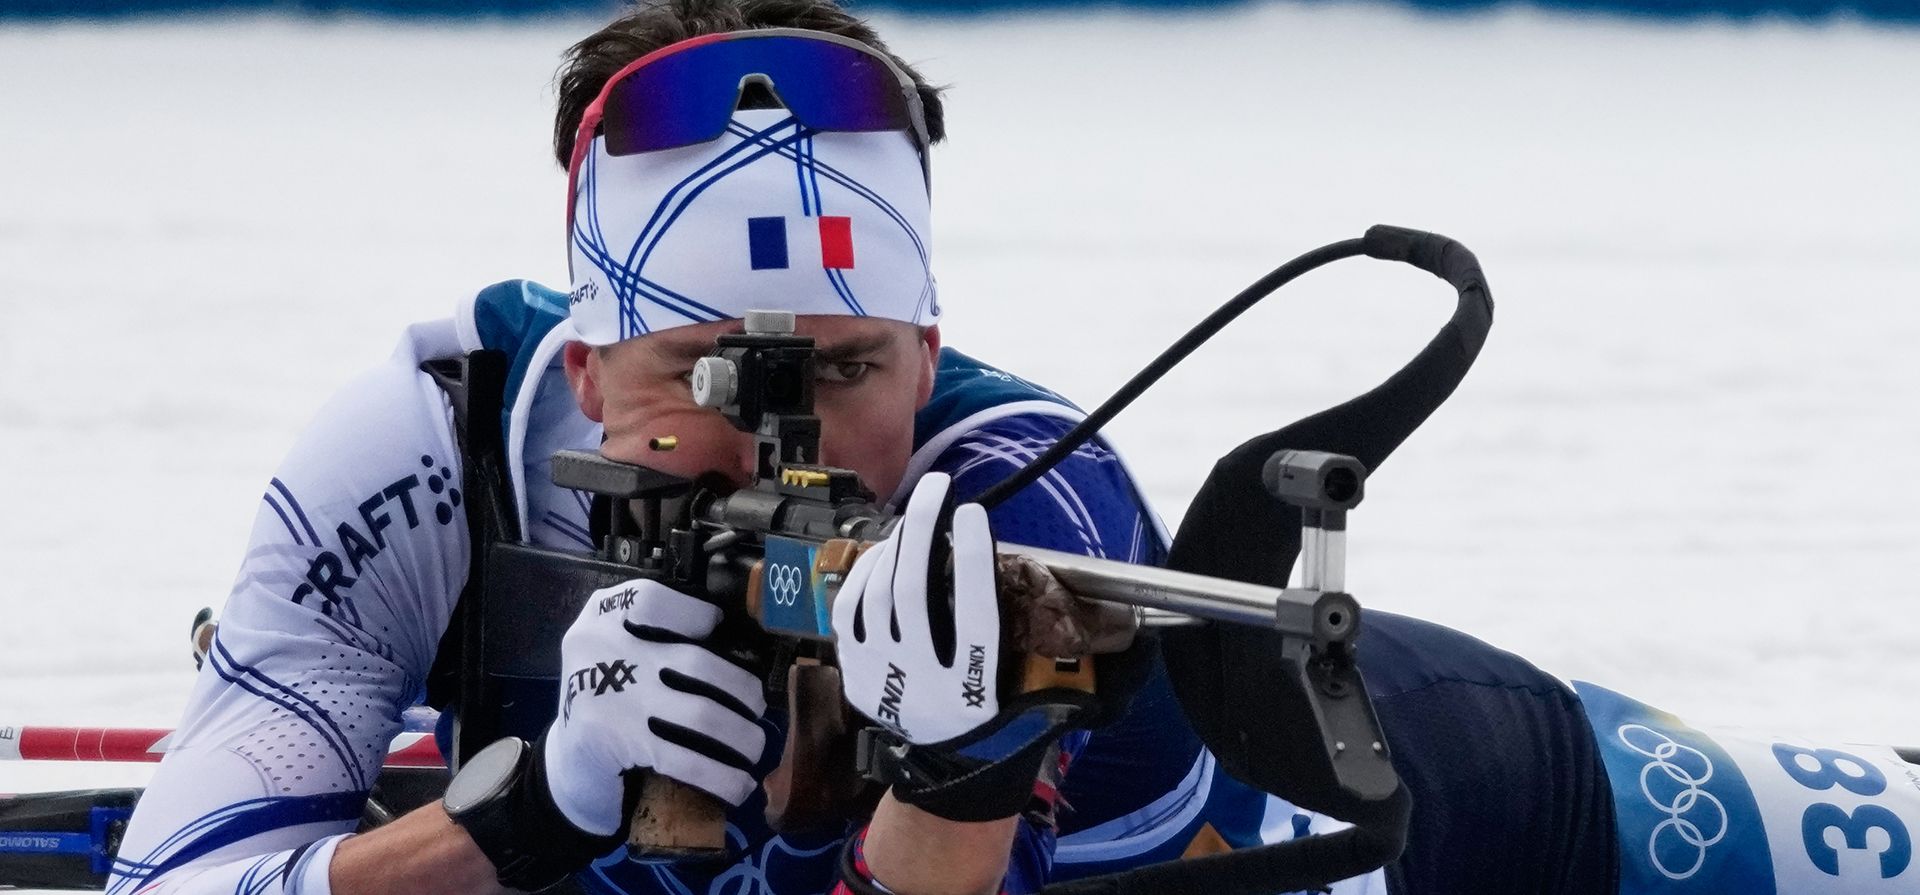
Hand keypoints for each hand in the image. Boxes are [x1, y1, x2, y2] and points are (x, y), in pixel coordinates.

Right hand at [544, 578, 767, 835]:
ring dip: (741, 736)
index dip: (696, 615)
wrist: (569, 766)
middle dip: (742, 690)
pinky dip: (722, 775)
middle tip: (758, 707)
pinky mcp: (613, 743)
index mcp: (600, 618)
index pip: (653, 600)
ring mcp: (605, 696)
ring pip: (701, 714)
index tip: (721, 629)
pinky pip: (685, 759)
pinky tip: (740, 784)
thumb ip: (658, 636)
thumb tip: (737, 640)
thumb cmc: (611, 702)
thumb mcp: (620, 655)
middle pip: (696, 662)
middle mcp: (598, 648)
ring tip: (754, 746)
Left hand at [833, 472, 1001, 745]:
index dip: (973, 559)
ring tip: (913, 520)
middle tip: (936, 486)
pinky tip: (883, 553)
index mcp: (974, 690)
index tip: (973, 512)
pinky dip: (864, 575)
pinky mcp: (855, 677)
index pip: (975, 615)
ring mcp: (881, 681)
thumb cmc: (986, 701)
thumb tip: (972, 548)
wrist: (944, 758)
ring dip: (894, 547)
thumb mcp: (1009, 672)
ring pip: (876, 598)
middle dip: (923, 530)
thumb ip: (998, 619)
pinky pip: (849, 613)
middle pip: (914, 595)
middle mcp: (923, 687)